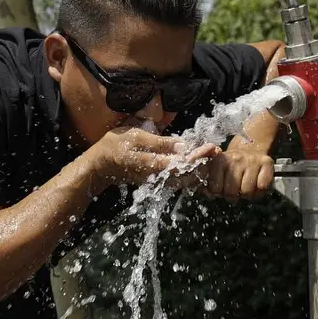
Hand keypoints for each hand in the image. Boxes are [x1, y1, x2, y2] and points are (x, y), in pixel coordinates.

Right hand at [89, 127, 220, 189]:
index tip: (212, 147)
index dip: (200, 156)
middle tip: (217, 150)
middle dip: (204, 163)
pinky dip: (190, 172)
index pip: (184, 164)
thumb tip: (183, 146)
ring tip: (210, 155)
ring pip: (185, 179)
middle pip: (189, 175)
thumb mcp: (135, 137)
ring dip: (199, 168)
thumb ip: (160, 143)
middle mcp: (159, 176)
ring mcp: (158, 180)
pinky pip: (178, 179)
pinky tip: (197, 163)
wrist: (100, 165)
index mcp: (154, 165)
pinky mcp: (157, 180)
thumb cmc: (115, 146)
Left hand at [203, 150, 274, 201]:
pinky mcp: (266, 162)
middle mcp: (236, 159)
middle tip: (236, 193)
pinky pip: (262, 187)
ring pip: (247, 191)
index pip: (216, 188)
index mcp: (220, 160)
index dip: (219, 194)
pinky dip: (259, 192)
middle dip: (233, 197)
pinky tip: (256, 187)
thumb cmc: (232, 164)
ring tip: (246, 190)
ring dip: (247, 196)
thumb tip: (209, 195)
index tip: (222, 191)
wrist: (251, 146)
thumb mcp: (218, 168)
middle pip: (231, 192)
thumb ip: (211, 181)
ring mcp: (252, 160)